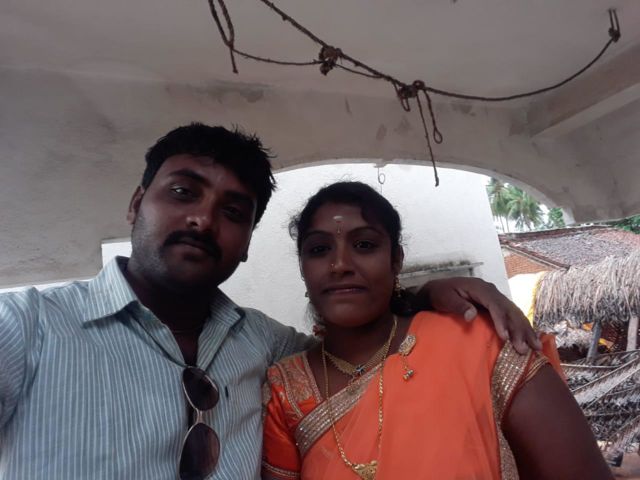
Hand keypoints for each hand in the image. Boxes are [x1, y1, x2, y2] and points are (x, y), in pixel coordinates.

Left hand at [415, 277, 540, 353]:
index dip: (501, 321)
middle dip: (519, 329)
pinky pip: (512, 315)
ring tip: (535, 347)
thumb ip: (458, 306)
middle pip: (509, 310)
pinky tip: (531, 339)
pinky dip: (522, 327)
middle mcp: (492, 291)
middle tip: (525, 348)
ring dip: (525, 330)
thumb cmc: (441, 294)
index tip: (505, 337)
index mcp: (480, 288)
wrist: (439, 288)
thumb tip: (471, 314)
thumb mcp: (445, 298)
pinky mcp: (497, 304)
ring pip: (514, 313)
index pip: (495, 305)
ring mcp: (496, 297)